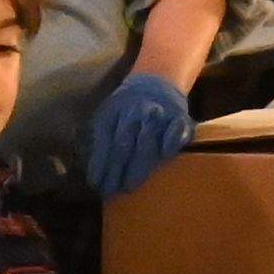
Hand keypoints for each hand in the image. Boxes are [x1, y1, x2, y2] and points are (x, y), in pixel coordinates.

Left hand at [80, 70, 199, 200]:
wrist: (156, 82)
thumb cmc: (126, 109)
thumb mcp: (108, 117)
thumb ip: (101, 140)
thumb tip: (93, 174)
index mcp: (114, 113)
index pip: (106, 142)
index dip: (100, 164)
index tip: (95, 185)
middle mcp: (135, 113)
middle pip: (124, 144)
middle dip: (116, 169)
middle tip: (112, 191)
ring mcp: (158, 115)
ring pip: (147, 139)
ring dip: (138, 164)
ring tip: (130, 185)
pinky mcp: (180, 118)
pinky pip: (177, 129)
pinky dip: (172, 140)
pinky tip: (166, 154)